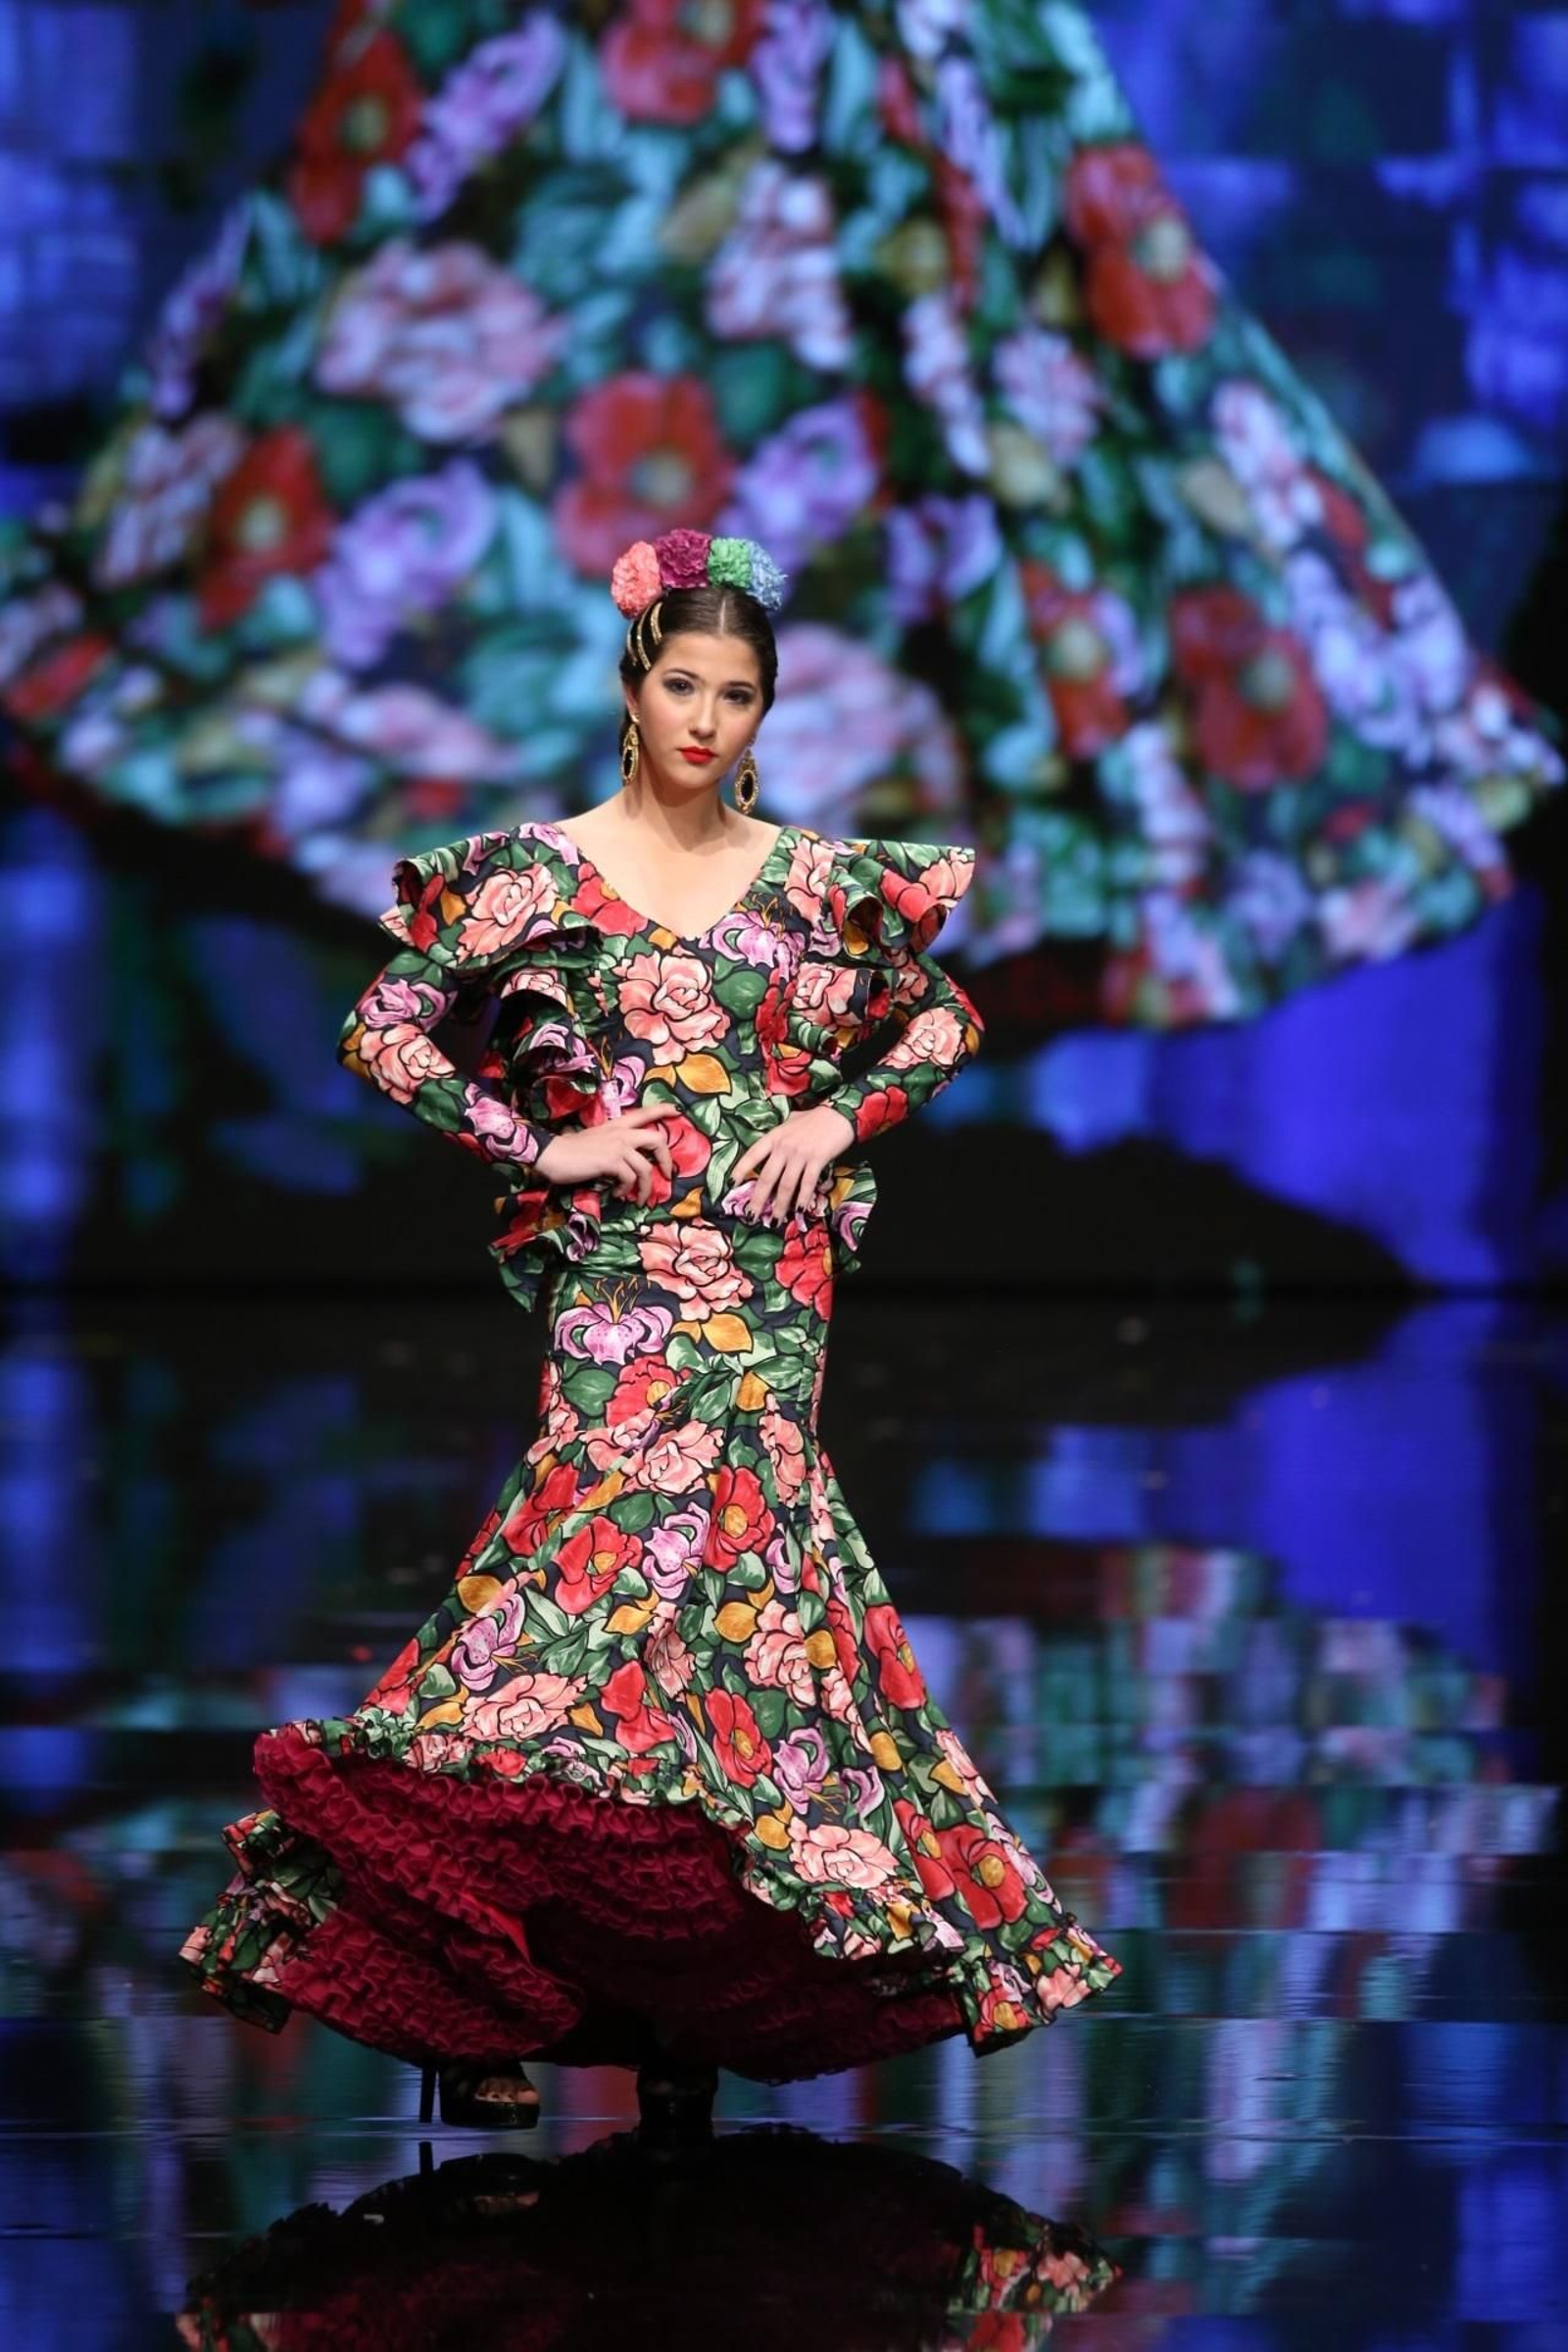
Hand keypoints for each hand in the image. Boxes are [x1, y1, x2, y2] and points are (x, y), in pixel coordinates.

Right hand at [535, 1103, 674, 1202]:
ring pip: (646, 1167)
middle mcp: (621, 1133)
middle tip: (666, 1174)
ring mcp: (617, 1146)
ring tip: (639, 1198)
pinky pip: (630, 1178)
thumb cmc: (571, 1150)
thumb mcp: (597, 1141)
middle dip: (667, 1159)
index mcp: (617, 1125)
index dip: (663, 1110)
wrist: (552, 1154)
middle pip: (657, 1139)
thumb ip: (614, 1146)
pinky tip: (618, 1194)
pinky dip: (626, 1190)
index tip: (677, 1111)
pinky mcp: (611, 1161)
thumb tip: (627, 1166)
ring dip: (645, 1187)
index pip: (645, 1112)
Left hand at [730, 1102, 855, 1223]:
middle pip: (767, 1177)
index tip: (731, 1184)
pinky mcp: (817, 1160)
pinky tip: (799, 1210)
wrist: (840, 1114)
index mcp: (774, 1136)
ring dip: (780, 1206)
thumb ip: (780, 1135)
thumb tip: (772, 1144)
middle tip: (752, 1216)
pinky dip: (802, 1199)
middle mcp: (784, 1146)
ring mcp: (800, 1154)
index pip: (752, 1155)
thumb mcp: (791, 1122)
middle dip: (758, 1200)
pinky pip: (807, 1183)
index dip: (741, 1169)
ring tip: (775, 1221)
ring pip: (786, 1185)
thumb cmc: (815, 1118)